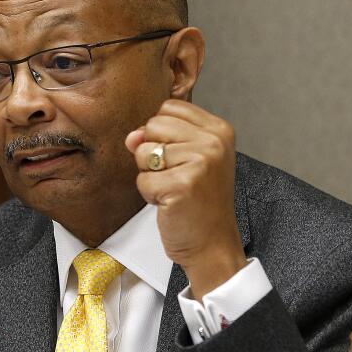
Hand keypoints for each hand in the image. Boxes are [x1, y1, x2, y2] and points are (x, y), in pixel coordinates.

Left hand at [125, 100, 246, 298]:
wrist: (213, 244)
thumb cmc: (200, 202)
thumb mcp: (187, 160)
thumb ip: (160, 139)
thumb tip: (132, 136)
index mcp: (218, 129)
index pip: (168, 107)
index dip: (161, 133)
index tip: (179, 157)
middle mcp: (213, 142)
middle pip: (153, 125)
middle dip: (153, 153)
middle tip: (176, 176)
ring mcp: (200, 162)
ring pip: (143, 152)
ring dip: (150, 175)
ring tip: (173, 189)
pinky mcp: (182, 185)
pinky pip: (142, 180)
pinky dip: (149, 195)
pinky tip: (170, 203)